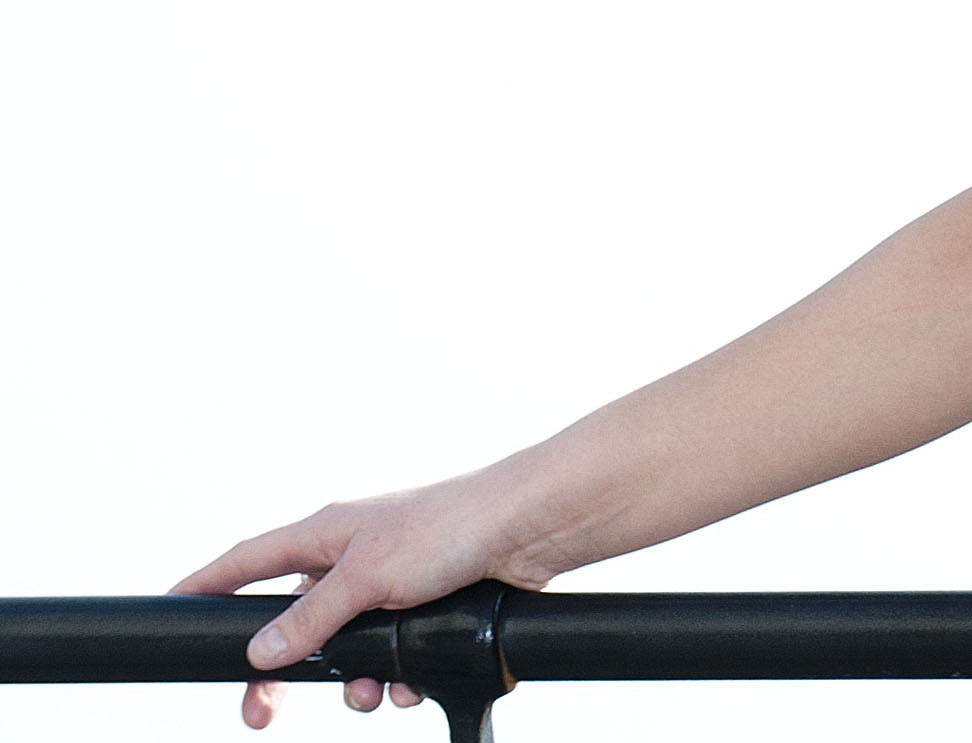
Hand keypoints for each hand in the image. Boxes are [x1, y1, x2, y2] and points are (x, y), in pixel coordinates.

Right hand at [170, 472, 556, 727]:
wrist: (532, 530)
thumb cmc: (452, 526)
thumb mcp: (368, 576)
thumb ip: (311, 616)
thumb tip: (259, 651)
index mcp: (326, 533)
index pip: (248, 562)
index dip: (208, 586)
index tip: (169, 610)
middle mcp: (353, 557)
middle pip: (292, 625)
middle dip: (280, 673)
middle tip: (261, 715)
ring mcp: (390, 584)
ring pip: (346, 650)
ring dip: (354, 681)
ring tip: (373, 693)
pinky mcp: (426, 607)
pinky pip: (392, 656)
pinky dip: (398, 676)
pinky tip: (413, 684)